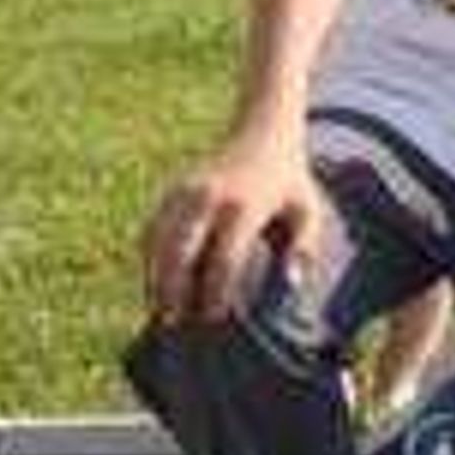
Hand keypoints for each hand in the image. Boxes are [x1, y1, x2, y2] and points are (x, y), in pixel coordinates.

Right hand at [138, 132, 322, 329]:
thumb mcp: (307, 210)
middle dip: (173, 288)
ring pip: (159, 239)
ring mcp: (186, 191)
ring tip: (156, 309)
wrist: (263, 134)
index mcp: (243, 206)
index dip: (216, 291)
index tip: (213, 317)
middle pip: (182, 250)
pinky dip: (148, 255)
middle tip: (171, 321)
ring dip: (154, 275)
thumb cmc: (288, 183)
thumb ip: (303, 246)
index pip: (224, 258)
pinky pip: (153, 226)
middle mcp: (209, 198)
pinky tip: (151, 281)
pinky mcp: (173, 189)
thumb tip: (292, 285)